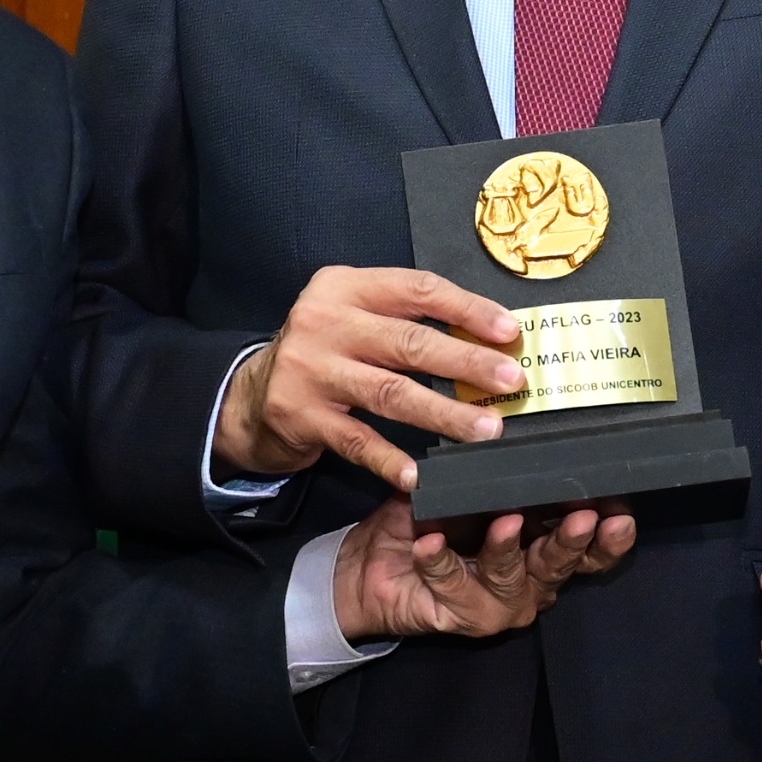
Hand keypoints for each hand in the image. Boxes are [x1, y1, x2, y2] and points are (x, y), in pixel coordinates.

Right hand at [218, 268, 530, 488]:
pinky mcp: (300, 414)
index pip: (418, 290)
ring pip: (390, 392)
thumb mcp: (354, 318)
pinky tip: (417, 474)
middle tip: (509, 381)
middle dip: (467, 363)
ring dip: (444, 414)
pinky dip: (388, 458)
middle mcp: (324, 321)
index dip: (468, 309)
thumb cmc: (323, 354)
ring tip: (485, 429)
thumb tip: (487, 343)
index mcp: (345, 287)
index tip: (508, 332)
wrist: (252, 396)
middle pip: (409, 342)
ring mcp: (310, 369)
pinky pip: (356, 440)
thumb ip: (405, 321)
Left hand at [333, 495, 635, 642]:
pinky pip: (453, 586)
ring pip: (511, 579)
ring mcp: (497, 605)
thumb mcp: (467, 492)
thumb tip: (514, 436)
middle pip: (558, 566)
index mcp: (541, 549)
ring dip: (506, 549)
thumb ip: (497, 477)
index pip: (588, 553)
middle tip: (584, 518)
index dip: (609, 540)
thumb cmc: (429, 522)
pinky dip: (440, 562)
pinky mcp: (459, 618)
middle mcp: (529, 583)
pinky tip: (429, 543)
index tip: (621, 517)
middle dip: (572, 542)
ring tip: (504, 524)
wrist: (371, 566)